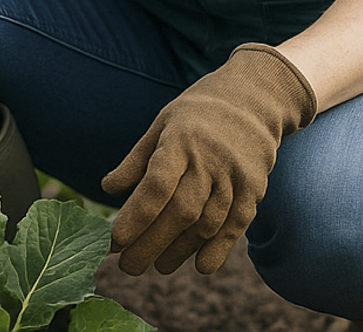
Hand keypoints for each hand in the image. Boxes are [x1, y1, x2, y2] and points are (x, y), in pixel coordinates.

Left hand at [102, 43, 316, 274]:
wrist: (254, 96)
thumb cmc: (198, 112)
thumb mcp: (162, 123)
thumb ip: (137, 159)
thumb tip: (108, 189)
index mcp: (180, 140)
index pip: (157, 184)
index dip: (136, 216)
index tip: (115, 240)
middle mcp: (209, 158)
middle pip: (180, 211)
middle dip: (151, 243)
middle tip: (129, 266)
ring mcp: (235, 174)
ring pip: (207, 222)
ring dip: (180, 250)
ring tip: (158, 267)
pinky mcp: (254, 187)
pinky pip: (237, 224)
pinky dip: (220, 248)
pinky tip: (201, 265)